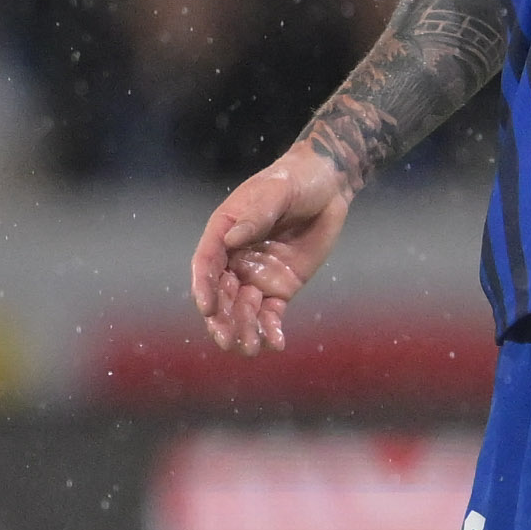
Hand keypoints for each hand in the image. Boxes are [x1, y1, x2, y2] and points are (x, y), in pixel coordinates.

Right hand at [190, 145, 356, 354]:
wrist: (326, 188)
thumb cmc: (295, 181)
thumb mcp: (277, 191)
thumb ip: (256, 214)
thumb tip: (232, 240)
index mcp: (224, 233)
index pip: (206, 264)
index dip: (203, 287)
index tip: (207, 308)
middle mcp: (234, 259)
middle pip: (220, 294)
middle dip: (222, 319)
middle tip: (227, 339)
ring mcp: (256, 276)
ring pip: (242, 310)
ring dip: (244, 330)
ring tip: (251, 348)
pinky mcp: (280, 288)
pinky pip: (270, 314)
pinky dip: (270, 330)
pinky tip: (275, 344)